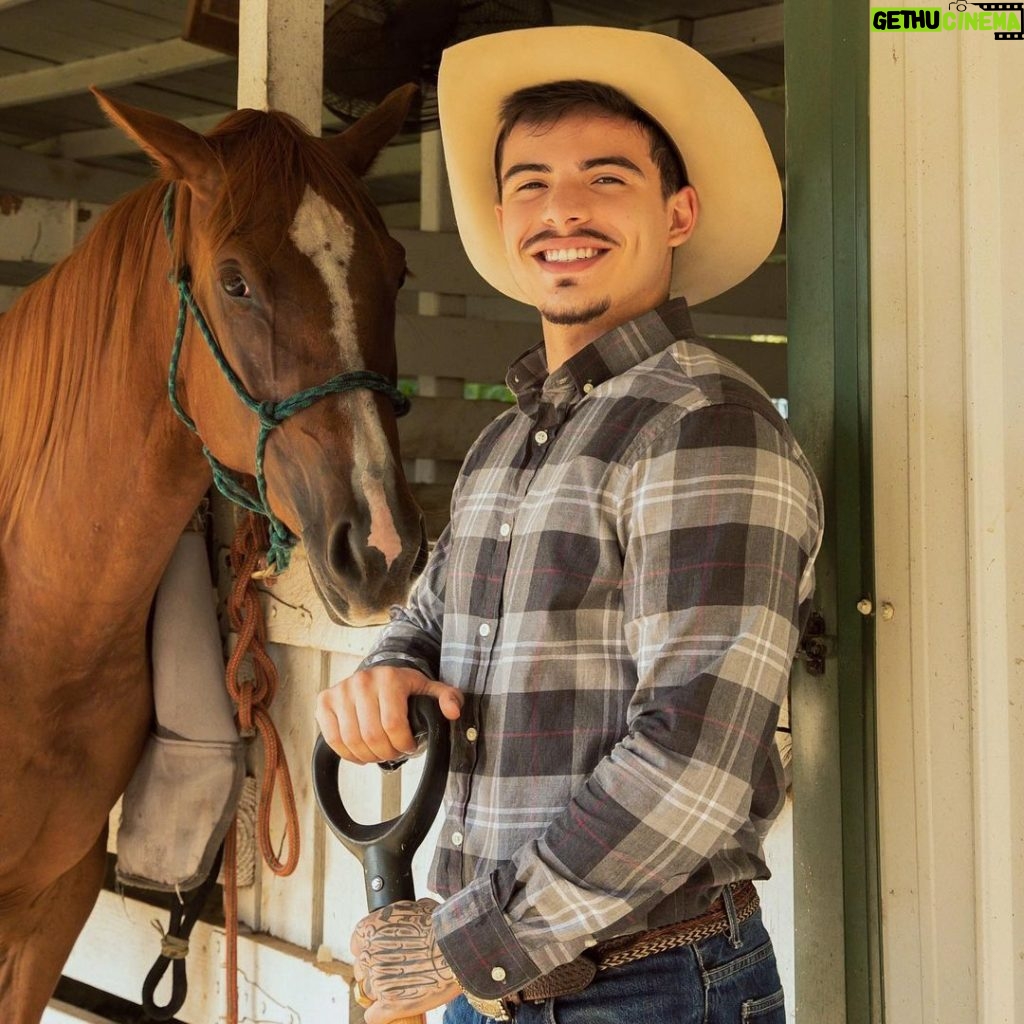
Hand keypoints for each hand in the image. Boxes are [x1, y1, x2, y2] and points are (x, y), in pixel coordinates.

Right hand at [315, 664, 462, 763]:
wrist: (378, 675)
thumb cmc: (404, 687)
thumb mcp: (429, 690)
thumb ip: (448, 698)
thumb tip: (452, 712)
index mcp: (389, 678)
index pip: (393, 725)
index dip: (403, 744)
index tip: (408, 746)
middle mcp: (362, 681)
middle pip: (372, 736)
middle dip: (387, 752)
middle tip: (394, 752)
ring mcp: (340, 690)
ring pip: (352, 740)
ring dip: (368, 756)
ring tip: (379, 752)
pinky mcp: (324, 701)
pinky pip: (333, 739)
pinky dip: (347, 753)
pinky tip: (360, 752)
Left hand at [351, 897, 460, 1023]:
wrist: (457, 947)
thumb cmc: (441, 925)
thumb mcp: (418, 907)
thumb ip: (402, 915)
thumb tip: (407, 915)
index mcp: (369, 929)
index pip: (358, 945)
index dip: (371, 950)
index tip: (384, 954)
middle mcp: (367, 955)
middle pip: (362, 970)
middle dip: (376, 971)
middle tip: (397, 971)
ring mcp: (376, 982)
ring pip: (369, 993)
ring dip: (382, 992)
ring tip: (403, 987)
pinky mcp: (388, 1005)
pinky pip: (373, 1016)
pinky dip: (383, 1014)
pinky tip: (397, 1008)